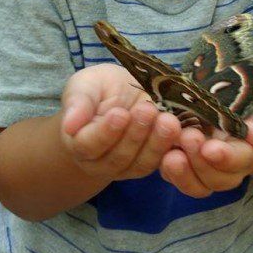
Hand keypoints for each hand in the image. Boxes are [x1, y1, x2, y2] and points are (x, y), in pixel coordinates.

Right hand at [61, 64, 181, 183]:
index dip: (105, 132)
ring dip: (157, 143)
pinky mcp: (150, 163)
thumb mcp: (85, 85)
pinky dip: (172, 148)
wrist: (120, 96)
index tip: (120, 113)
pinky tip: (182, 130)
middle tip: (148, 109)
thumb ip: (78, 102)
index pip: (89, 145)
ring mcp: (127, 166)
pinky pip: (161, 162)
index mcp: (79, 142)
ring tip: (168, 120)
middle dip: (136, 134)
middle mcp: (101, 162)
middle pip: (118, 157)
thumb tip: (70, 125)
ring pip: (141, 163)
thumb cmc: (98, 89)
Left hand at [159, 98, 252, 197]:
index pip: (242, 159)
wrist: (225, 98)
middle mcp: (230, 167)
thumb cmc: (240, 94)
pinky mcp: (184, 167)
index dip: (226, 157)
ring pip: (198, 186)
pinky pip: (177, 179)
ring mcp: (206, 170)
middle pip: (219, 179)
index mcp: (249, 148)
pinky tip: (161, 155)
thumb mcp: (249, 96)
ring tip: (170, 156)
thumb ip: (252, 113)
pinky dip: (168, 171)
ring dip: (183, 174)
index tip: (209, 149)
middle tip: (186, 138)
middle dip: (200, 163)